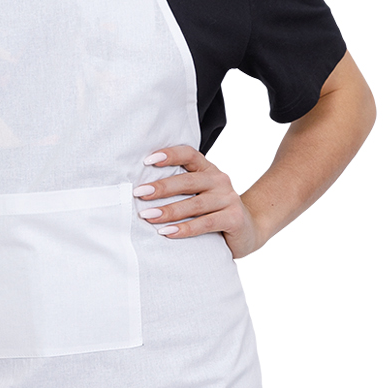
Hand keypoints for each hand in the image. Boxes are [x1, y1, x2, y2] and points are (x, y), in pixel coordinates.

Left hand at [134, 146, 262, 257]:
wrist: (248, 230)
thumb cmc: (215, 212)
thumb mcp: (200, 195)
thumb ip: (181, 190)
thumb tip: (143, 191)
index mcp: (208, 170)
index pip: (189, 155)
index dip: (170, 155)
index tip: (147, 161)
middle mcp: (220, 180)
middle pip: (188, 181)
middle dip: (162, 187)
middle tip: (140, 193)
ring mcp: (228, 199)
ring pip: (195, 204)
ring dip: (169, 211)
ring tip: (149, 216)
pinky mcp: (233, 218)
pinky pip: (205, 223)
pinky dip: (185, 229)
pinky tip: (168, 232)